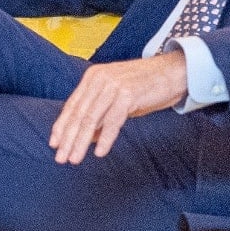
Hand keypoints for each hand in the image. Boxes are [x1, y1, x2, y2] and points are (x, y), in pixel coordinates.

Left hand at [48, 50, 189, 164]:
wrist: (175, 71)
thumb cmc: (146, 87)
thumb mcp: (117, 99)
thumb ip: (100, 114)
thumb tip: (87, 137)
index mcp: (93, 77)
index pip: (72, 106)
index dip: (61, 126)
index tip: (54, 144)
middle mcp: (99, 79)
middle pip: (78, 114)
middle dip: (68, 139)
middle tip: (61, 158)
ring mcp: (113, 86)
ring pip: (91, 119)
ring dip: (81, 142)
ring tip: (74, 159)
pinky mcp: (128, 94)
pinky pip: (112, 121)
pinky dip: (105, 139)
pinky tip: (99, 153)